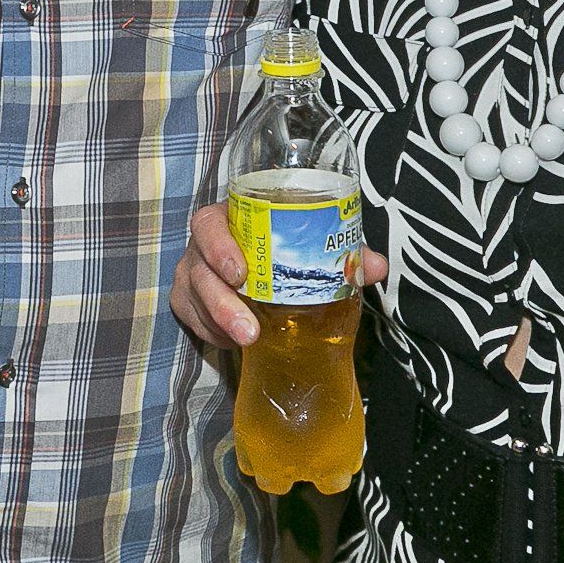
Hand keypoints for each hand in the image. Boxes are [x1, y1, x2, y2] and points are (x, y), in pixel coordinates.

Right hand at [171, 204, 386, 348]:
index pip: (210, 223)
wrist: (262, 268)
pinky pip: (190, 317)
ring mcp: (193, 273)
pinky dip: (209, 331)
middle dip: (220, 299)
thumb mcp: (313, 248)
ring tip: (247, 341)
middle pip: (198, 266)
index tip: (241, 272)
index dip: (219, 245)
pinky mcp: (188, 301)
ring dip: (217, 320)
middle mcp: (204, 244)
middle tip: (248, 327)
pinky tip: (231, 342)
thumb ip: (341, 254)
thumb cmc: (286, 250)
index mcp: (231, 220)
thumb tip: (374, 266)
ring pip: (190, 295)